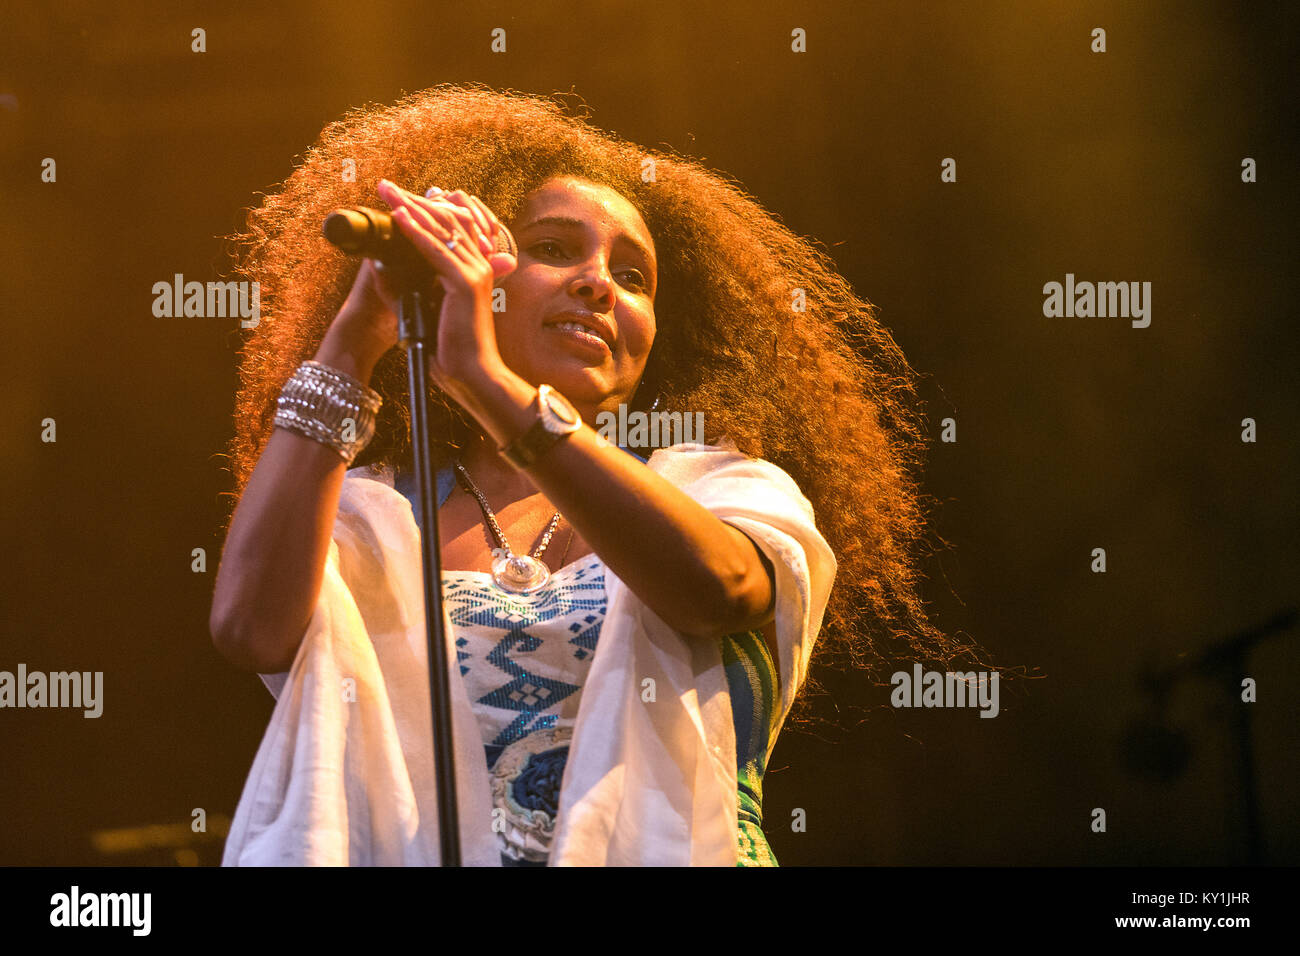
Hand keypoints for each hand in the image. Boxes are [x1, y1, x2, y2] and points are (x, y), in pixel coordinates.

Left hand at [376, 180, 516, 396]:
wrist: (473, 373)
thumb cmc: (453, 348)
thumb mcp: (428, 308)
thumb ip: (410, 286)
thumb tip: (381, 266)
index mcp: (475, 269)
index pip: (452, 227)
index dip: (426, 208)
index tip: (399, 197)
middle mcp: (479, 265)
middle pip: (445, 220)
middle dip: (413, 200)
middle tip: (386, 185)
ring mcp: (474, 272)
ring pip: (440, 230)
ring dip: (410, 207)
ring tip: (387, 192)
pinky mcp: (464, 284)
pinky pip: (436, 251)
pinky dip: (416, 232)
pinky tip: (400, 216)